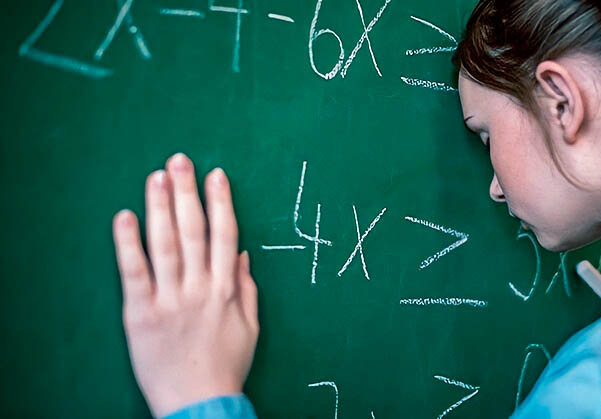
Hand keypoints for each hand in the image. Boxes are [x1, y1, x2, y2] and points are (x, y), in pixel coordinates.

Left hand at [112, 153, 258, 417]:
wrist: (199, 403)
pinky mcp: (140, 314)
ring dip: (161, 207)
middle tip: (180, 161)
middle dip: (187, 193)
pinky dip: (128, 244)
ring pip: (165, 244)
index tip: (216, 175)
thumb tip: (242, 254)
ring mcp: (169, 299)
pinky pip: (134, 273)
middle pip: (194, 231)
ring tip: (156, 176)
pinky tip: (124, 217)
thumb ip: (247, 288)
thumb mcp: (250, 327)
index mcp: (226, 290)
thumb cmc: (226, 366)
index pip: (225, 236)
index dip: (220, 203)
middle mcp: (198, 288)